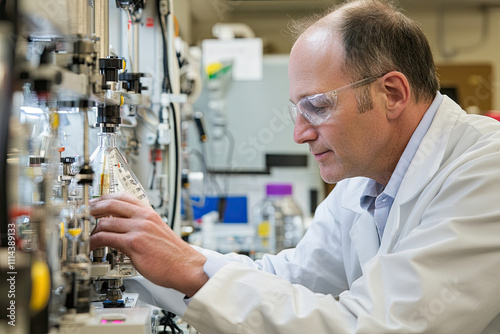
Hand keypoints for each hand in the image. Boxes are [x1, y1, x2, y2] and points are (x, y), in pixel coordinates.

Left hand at [89, 193, 207, 296]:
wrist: (185, 267)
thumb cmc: (173, 254)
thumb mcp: (158, 231)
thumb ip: (142, 225)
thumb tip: (123, 227)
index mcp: (149, 213)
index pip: (123, 196)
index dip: (104, 198)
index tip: (95, 202)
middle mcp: (144, 218)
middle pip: (111, 204)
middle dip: (92, 208)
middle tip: (83, 214)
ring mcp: (138, 229)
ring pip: (105, 222)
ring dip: (91, 230)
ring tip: (86, 237)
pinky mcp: (133, 243)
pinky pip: (106, 238)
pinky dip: (94, 242)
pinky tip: (92, 247)